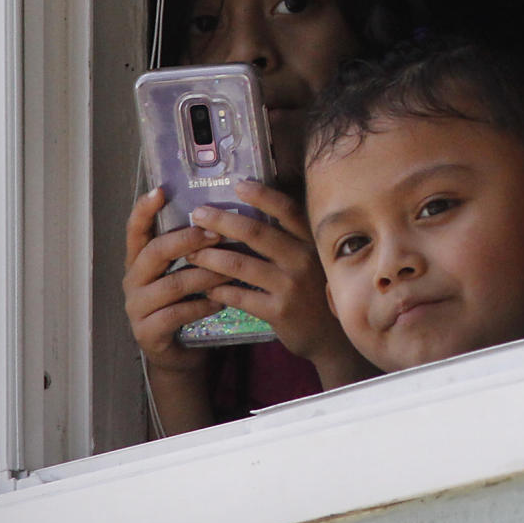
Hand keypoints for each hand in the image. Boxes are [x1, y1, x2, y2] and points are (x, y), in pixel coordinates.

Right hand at [121, 188, 230, 376]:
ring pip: (172, 284)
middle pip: (155, 252)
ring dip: (205, 275)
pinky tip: (220, 301)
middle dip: (186, 240)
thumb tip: (218, 215)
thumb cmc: (184, 305)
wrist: (178, 354)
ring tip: (230, 270)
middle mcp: (133, 280)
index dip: (144, 210)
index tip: (161, 191)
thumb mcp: (182, 273)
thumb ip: (189, 250)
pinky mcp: (147, 332)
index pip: (135, 230)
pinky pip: (177, 314)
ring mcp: (137, 307)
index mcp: (139, 261)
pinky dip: (202, 305)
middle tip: (216, 234)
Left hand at [184, 181, 376, 388]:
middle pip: (255, 232)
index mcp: (311, 241)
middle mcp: (303, 259)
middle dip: (222, 221)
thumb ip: (290, 239)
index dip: (262, 196)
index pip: (287, 210)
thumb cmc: (316, 291)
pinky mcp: (279, 311)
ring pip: (241, 264)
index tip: (237, 184)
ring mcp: (290, 286)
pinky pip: (240, 296)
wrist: (331, 338)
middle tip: (197, 214)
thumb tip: (251, 216)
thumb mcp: (313, 260)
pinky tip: (206, 289)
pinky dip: (219, 291)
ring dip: (211, 257)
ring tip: (191, 252)